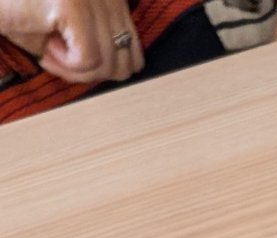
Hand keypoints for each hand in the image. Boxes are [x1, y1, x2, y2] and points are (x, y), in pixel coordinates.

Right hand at [0, 0, 143, 82]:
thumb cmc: (22, 14)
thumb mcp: (71, 33)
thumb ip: (103, 47)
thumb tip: (124, 72)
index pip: (135, 53)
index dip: (106, 71)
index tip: (78, 62)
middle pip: (124, 62)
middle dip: (92, 74)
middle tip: (61, 60)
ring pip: (108, 63)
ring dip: (76, 71)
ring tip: (51, 51)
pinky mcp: (73, 5)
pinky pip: (88, 58)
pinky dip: (67, 65)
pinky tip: (48, 47)